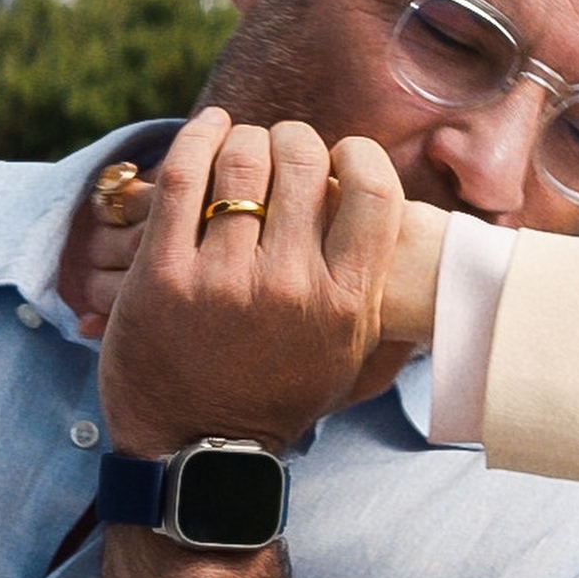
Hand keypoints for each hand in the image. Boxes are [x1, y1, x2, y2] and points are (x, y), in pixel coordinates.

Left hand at [96, 109, 412, 457]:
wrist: (195, 447)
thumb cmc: (280, 394)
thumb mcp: (348, 355)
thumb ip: (373, 292)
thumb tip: (414, 237)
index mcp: (345, 303)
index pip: (373, 191)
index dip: (359, 156)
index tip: (343, 159)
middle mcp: (289, 287)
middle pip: (303, 160)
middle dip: (295, 140)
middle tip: (285, 151)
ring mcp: (223, 280)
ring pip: (242, 160)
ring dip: (246, 139)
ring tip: (245, 148)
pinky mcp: (163, 273)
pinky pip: (183, 176)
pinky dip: (199, 138)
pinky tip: (210, 130)